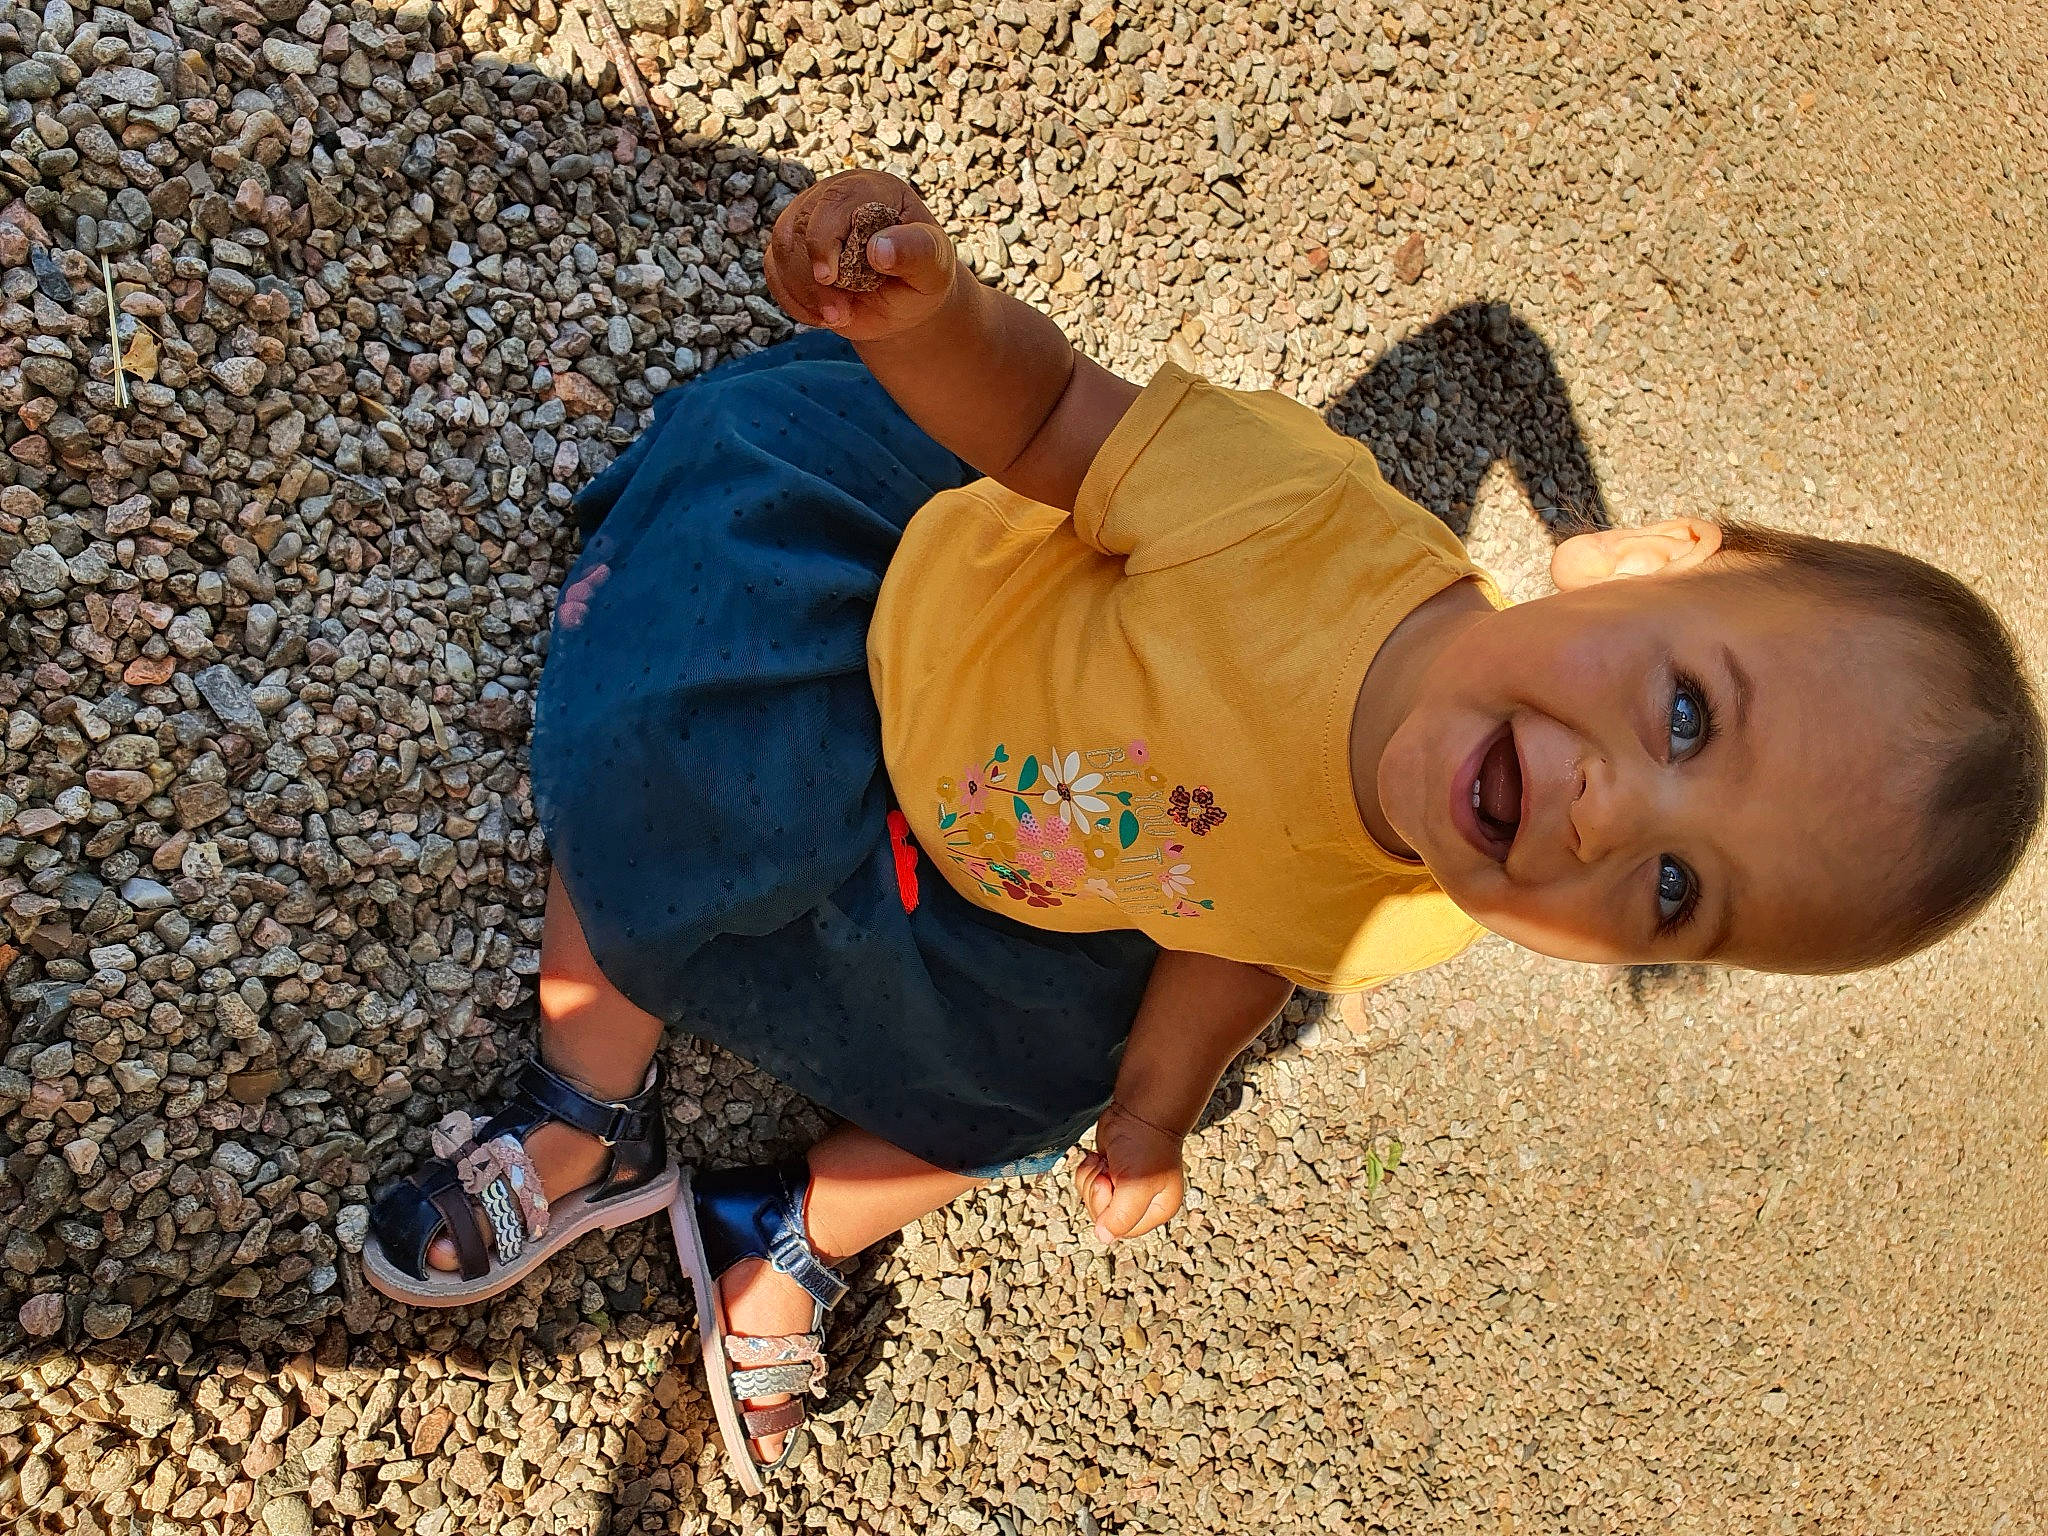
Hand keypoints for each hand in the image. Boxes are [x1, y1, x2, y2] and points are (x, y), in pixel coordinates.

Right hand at [765, 169, 959, 341]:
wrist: (905, 301)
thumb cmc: (923, 276)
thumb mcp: (935, 266)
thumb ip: (918, 252)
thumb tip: (879, 249)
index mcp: (871, 189)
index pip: (833, 201)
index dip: (823, 239)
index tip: (828, 278)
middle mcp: (834, 197)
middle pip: (797, 226)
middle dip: (811, 278)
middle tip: (839, 315)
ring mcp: (808, 221)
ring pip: (781, 248)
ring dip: (802, 291)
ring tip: (836, 318)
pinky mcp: (793, 249)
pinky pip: (774, 270)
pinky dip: (793, 300)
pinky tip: (822, 316)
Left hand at [1072, 1101, 1186, 1244]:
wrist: (1140, 1110)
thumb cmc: (1145, 1144)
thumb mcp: (1136, 1184)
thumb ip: (1121, 1216)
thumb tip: (1103, 1237)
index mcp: (1156, 1209)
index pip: (1122, 1229)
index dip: (1108, 1211)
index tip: (1110, 1185)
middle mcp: (1141, 1202)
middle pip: (1103, 1215)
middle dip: (1097, 1191)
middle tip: (1108, 1172)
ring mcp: (1124, 1187)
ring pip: (1092, 1199)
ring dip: (1091, 1179)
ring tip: (1106, 1163)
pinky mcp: (1109, 1172)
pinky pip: (1087, 1183)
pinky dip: (1088, 1169)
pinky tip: (1100, 1158)